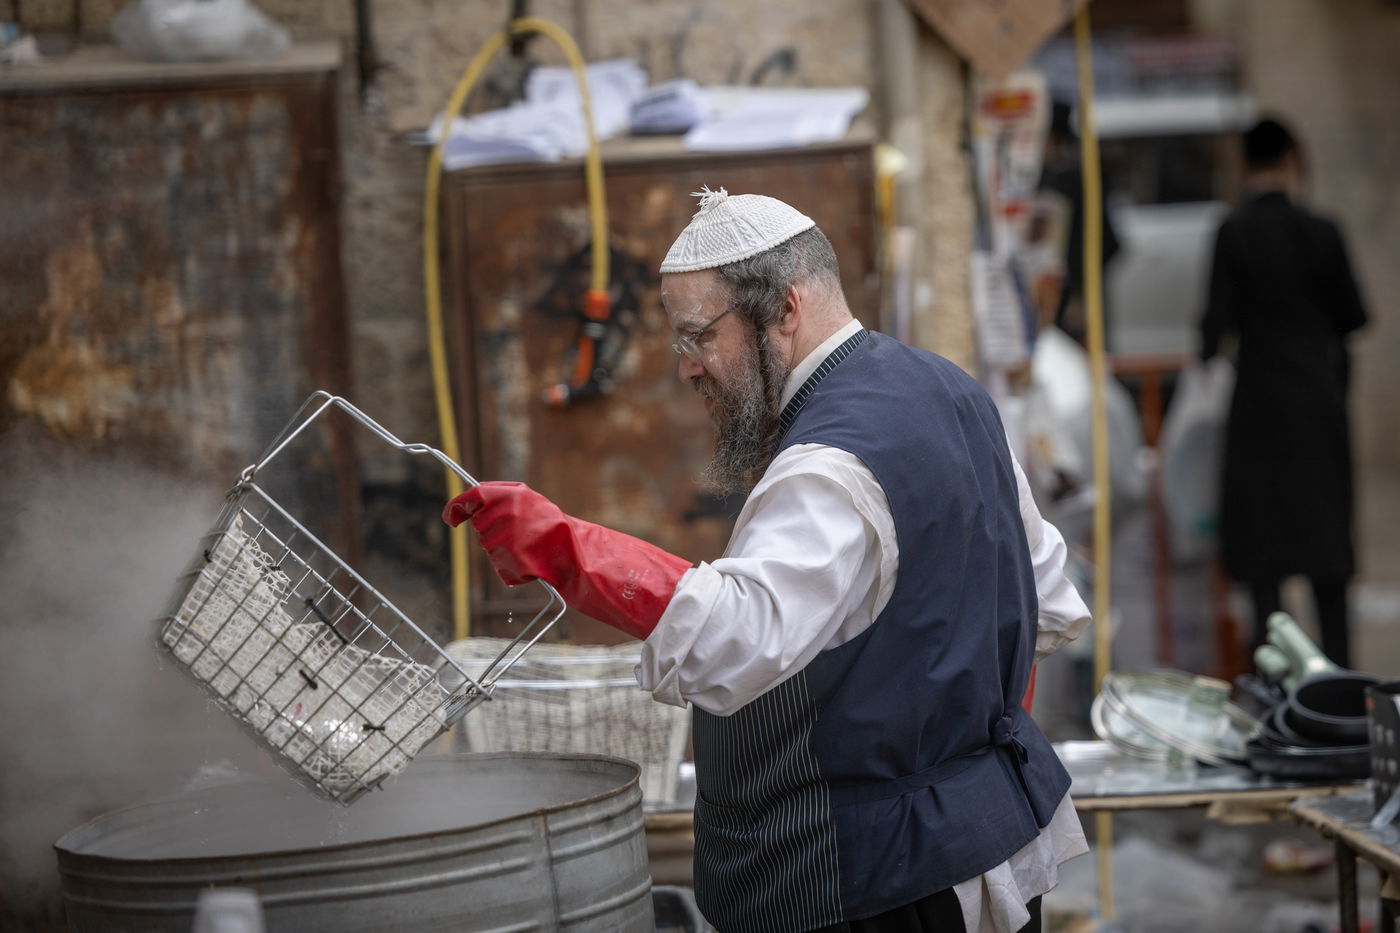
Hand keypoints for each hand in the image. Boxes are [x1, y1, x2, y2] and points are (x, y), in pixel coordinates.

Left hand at [443, 482, 691, 639]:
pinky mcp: (506, 557)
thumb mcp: (532, 504)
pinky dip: (514, 571)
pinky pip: (502, 569)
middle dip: (494, 534)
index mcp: (510, 492)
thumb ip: (504, 502)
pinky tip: (533, 565)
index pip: (472, 495)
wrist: (578, 552)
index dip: (456, 507)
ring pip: (491, 549)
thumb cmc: (557, 529)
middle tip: (522, 538)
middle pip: (481, 526)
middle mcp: (503, 510)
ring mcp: (503, 535)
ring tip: (533, 551)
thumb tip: (472, 501)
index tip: (451, 517)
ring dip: (506, 554)